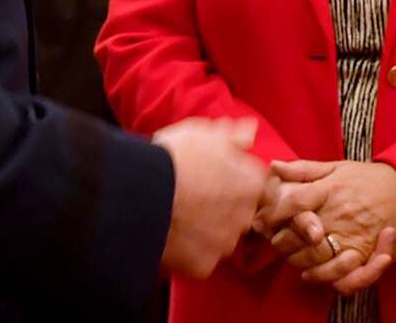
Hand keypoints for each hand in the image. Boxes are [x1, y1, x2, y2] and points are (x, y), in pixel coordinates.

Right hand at [153, 117, 265, 277]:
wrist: (143, 193)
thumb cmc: (175, 157)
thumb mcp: (204, 134)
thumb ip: (233, 136)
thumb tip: (250, 130)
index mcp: (251, 182)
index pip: (252, 185)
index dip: (231, 181)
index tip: (211, 179)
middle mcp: (245, 215)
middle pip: (239, 214)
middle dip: (223, 208)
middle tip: (194, 199)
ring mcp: (225, 243)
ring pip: (220, 239)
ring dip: (207, 232)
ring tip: (179, 218)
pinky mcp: (204, 265)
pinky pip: (200, 259)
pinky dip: (189, 252)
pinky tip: (173, 237)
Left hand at [260, 160, 395, 292]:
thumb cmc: (366, 177)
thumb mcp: (336, 167)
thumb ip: (304, 169)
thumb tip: (274, 165)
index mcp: (330, 190)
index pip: (293, 202)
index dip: (272, 213)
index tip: (261, 219)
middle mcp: (339, 214)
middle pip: (299, 235)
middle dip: (280, 240)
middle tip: (272, 240)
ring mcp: (353, 235)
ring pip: (316, 257)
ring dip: (297, 260)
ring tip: (290, 257)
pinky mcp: (365, 252)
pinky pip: (343, 274)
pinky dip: (324, 278)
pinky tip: (310, 274)